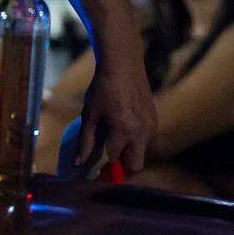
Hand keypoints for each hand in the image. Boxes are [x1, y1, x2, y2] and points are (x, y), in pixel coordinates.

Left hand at [78, 57, 156, 174]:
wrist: (123, 64)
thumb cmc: (103, 87)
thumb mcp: (90, 114)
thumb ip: (85, 140)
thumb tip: (78, 162)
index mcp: (124, 131)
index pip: (112, 160)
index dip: (101, 166)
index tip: (93, 169)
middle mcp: (142, 132)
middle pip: (135, 165)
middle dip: (121, 168)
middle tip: (106, 161)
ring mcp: (151, 126)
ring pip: (141, 152)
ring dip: (128, 151)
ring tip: (111, 134)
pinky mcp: (155, 119)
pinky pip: (145, 138)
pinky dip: (134, 138)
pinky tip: (122, 123)